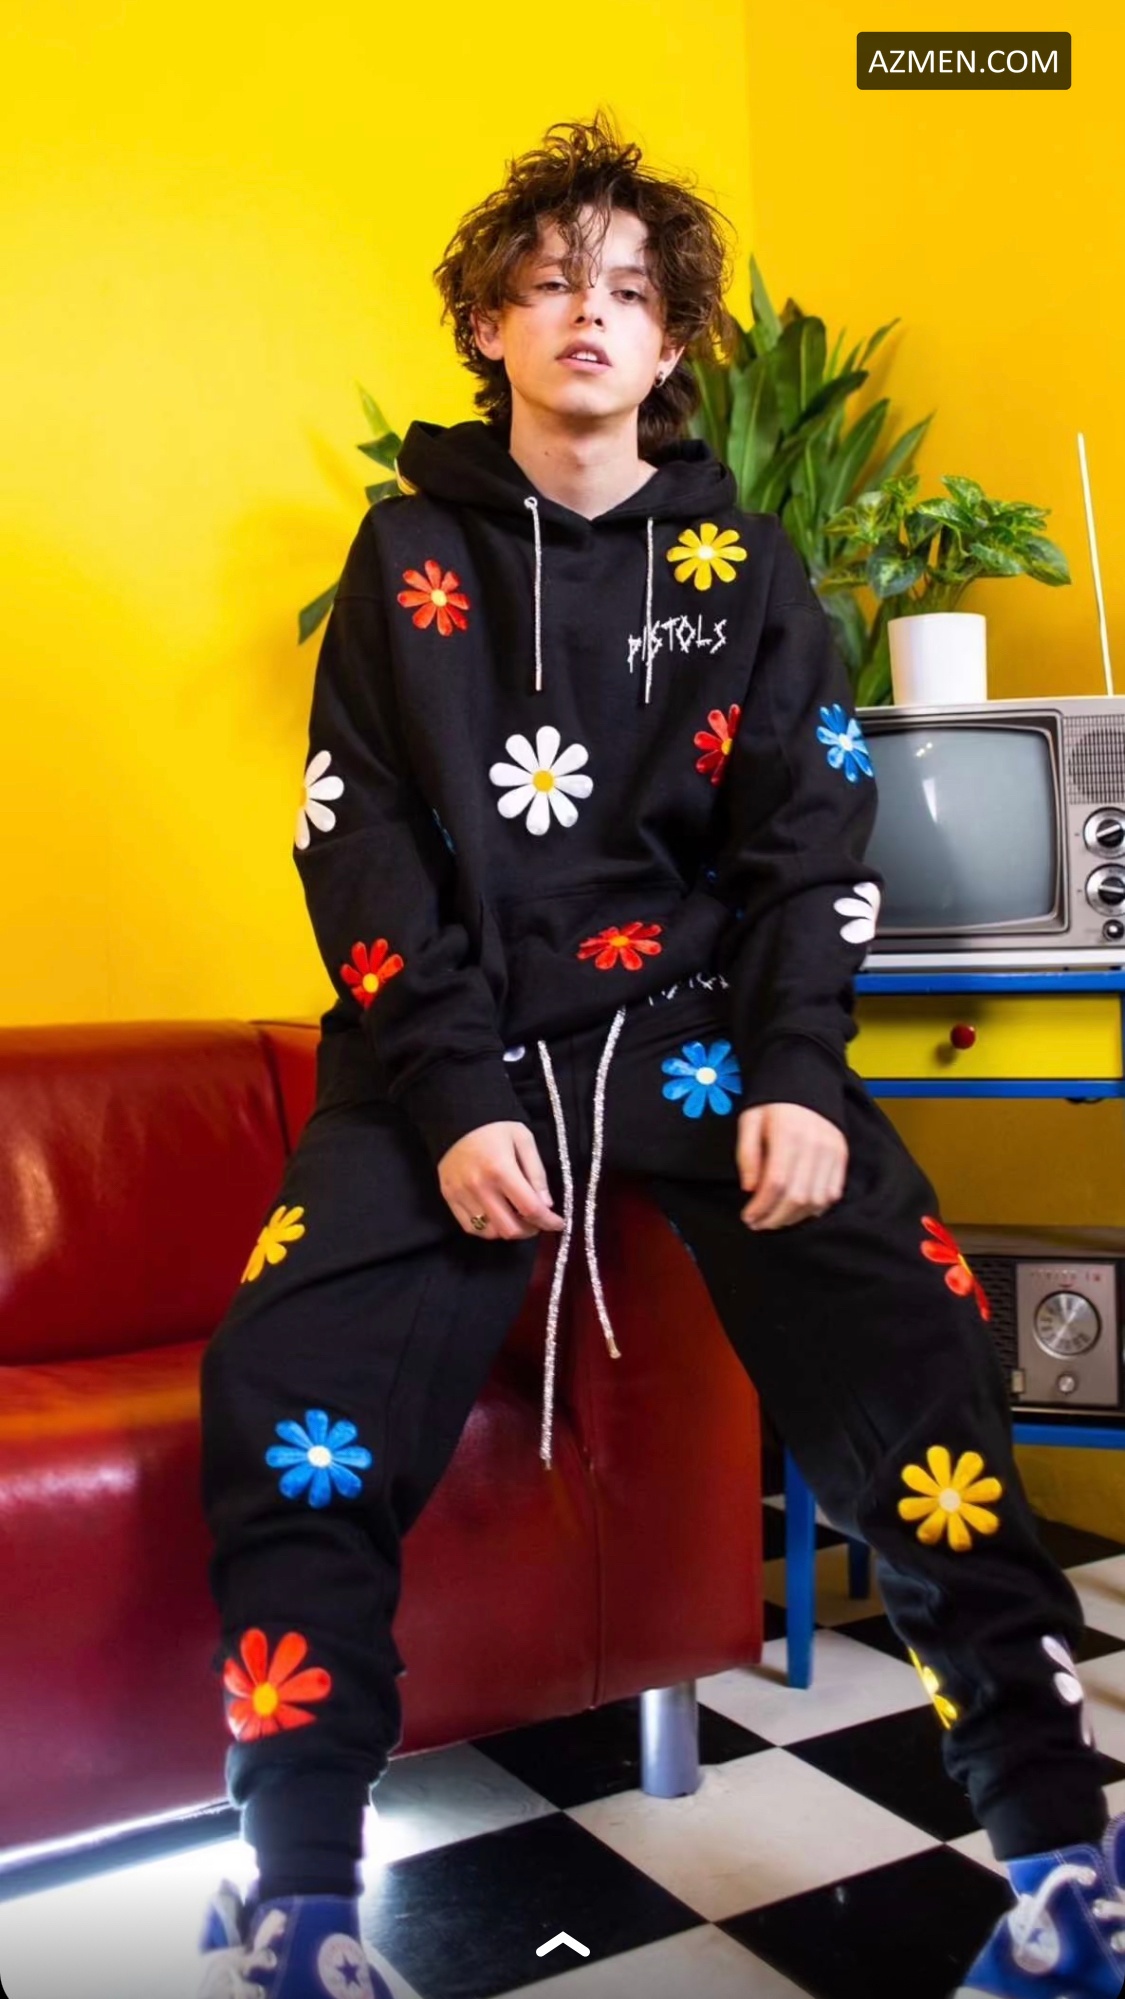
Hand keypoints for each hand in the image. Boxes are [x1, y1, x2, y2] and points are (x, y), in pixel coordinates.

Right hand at [437, 1122, 565, 1240]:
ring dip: (509, 1231)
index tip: (558, 1223)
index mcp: (500, 1169)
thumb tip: (546, 1205)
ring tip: (517, 1218)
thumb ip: (536, 1173)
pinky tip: (497, 1218)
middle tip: (537, 1221)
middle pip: (509, 1228)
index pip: (529, 1208)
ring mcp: (460, 1194)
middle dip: (529, 1231)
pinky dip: (488, 1229)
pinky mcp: (448, 1197)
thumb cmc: (495, 1127)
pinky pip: (470, 1227)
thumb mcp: (524, 1140)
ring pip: (490, 1232)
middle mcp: (479, 1186)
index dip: (548, 1222)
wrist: (456, 1117)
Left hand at [736, 1102, 847, 1230]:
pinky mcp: (841, 1156)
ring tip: (776, 1220)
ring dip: (794, 1218)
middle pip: (797, 1197)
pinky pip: (832, 1193)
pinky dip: (815, 1208)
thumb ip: (747, 1155)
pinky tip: (798, 1211)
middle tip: (759, 1224)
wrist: (806, 1081)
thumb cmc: (773, 1104)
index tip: (748, 1216)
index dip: (761, 1207)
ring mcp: (831, 1152)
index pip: (776, 1183)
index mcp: (787, 1135)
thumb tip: (749, 1189)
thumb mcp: (750, 1121)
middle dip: (775, 1218)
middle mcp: (813, 1145)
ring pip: (816, 1200)